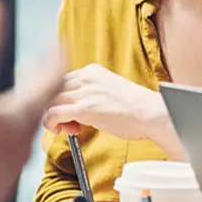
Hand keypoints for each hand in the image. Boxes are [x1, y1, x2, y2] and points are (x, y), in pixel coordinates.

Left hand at [42, 64, 179, 155]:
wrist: (150, 114)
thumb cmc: (136, 109)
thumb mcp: (110, 90)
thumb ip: (92, 92)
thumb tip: (77, 106)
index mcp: (92, 70)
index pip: (62, 81)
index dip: (64, 98)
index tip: (73, 112)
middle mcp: (86, 77)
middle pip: (54, 90)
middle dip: (57, 107)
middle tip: (70, 123)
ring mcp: (85, 92)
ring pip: (51, 101)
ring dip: (55, 117)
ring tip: (69, 128)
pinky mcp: (84, 108)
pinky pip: (53, 113)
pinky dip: (52, 123)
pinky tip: (63, 130)